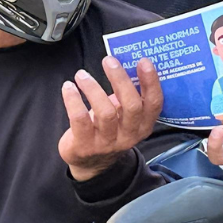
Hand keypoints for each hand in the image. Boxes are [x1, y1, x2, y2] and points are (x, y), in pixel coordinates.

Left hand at [59, 56, 162, 179]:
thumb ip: (128, 94)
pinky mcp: (85, 145)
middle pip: (131, 106)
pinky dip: (73, 100)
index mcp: (143, 125)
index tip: (143, 61)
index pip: (154, 104)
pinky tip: (68, 87)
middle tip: (109, 61)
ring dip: (93, 88)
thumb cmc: (109, 128)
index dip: (151, 82)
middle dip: (121, 80)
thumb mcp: (124, 115)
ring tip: (81, 74)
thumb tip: (124, 61)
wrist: (90, 162)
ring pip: (105, 112)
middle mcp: (129, 135)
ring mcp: (107, 142)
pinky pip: (79, 119)